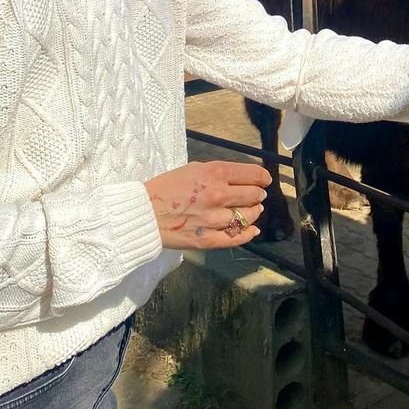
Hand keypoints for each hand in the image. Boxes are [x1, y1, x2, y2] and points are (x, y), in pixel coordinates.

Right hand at [145, 160, 270, 249]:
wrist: (143, 213)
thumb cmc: (167, 187)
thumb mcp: (194, 169)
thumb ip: (219, 173)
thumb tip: (242, 177)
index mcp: (215, 173)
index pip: (252, 175)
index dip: (263, 177)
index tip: (265, 180)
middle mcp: (218, 194)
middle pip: (253, 195)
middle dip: (258, 195)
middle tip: (258, 195)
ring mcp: (213, 218)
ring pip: (247, 216)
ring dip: (254, 213)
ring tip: (253, 210)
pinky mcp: (207, 239)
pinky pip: (235, 238)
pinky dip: (247, 234)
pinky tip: (252, 230)